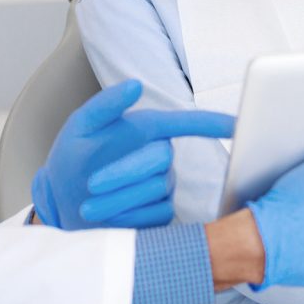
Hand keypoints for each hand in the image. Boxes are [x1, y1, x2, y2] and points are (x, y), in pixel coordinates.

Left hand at [32, 79, 234, 229]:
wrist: (64, 201)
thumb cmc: (74, 158)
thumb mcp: (80, 127)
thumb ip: (105, 104)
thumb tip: (135, 85)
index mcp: (148, 129)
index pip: (187, 123)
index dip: (213, 123)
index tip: (238, 125)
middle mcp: (161, 156)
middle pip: (161, 158)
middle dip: (124, 172)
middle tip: (92, 183)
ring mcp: (164, 185)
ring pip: (155, 190)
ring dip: (118, 198)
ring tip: (88, 204)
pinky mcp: (161, 213)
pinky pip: (154, 214)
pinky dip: (126, 217)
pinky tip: (105, 217)